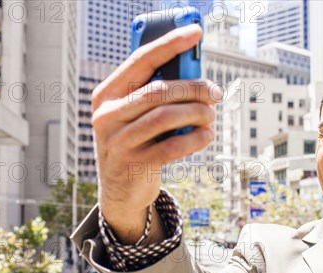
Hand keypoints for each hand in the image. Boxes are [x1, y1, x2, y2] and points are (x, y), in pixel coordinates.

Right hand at [91, 24, 221, 242]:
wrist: (121, 189)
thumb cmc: (137, 141)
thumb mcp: (136, 115)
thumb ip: (155, 93)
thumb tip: (194, 72)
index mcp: (107, 93)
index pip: (141, 60)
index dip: (170, 44)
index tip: (195, 32)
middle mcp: (107, 115)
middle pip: (159, 91)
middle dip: (194, 89)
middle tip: (215, 93)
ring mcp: (118, 141)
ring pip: (167, 117)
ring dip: (197, 114)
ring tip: (210, 116)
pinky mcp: (133, 165)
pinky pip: (172, 146)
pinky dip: (196, 139)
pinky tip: (206, 135)